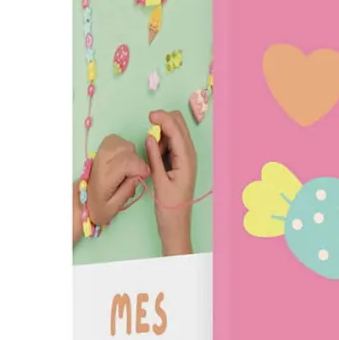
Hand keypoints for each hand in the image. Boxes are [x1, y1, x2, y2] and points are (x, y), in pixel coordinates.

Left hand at [86, 135, 148, 227]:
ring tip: (129, 167)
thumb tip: (138, 176)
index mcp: (104, 178)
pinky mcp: (100, 149)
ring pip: (121, 142)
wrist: (82, 200)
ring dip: (131, 153)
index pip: (125, 162)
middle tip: (135, 173)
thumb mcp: (114, 207)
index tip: (144, 176)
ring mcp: (99, 153)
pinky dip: (124, 147)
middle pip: (125, 149)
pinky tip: (124, 158)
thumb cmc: (99, 206)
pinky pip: (116, 140)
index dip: (140, 167)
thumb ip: (127, 191)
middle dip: (137, 160)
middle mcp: (100, 162)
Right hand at [146, 109, 197, 255]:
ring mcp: (186, 157)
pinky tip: (155, 154)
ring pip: (174, 131)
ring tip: (153, 153)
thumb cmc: (169, 207)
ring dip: (162, 133)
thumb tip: (150, 136)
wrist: (176, 223)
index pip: (177, 129)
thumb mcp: (159, 182)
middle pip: (179, 124)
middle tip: (149, 133)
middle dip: (163, 122)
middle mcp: (189, 155)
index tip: (149, 116)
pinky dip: (162, 142)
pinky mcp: (180, 160)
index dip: (163, 118)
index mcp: (186, 159)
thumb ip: (154, 157)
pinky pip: (171, 142)